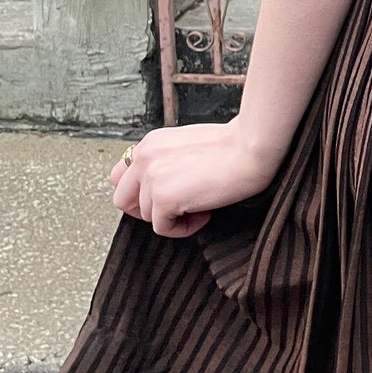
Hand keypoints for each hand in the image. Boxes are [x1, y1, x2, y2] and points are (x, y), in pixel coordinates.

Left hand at [109, 120, 282, 238]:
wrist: (251, 148)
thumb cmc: (232, 146)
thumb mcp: (188, 145)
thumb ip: (167, 161)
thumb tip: (163, 188)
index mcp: (149, 143)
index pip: (120, 177)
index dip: (139, 193)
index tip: (163, 197)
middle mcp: (144, 158)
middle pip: (123, 200)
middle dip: (148, 211)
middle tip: (177, 209)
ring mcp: (151, 178)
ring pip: (146, 216)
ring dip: (172, 218)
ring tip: (201, 206)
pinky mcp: (164, 198)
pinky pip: (163, 228)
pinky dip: (184, 228)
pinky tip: (205, 213)